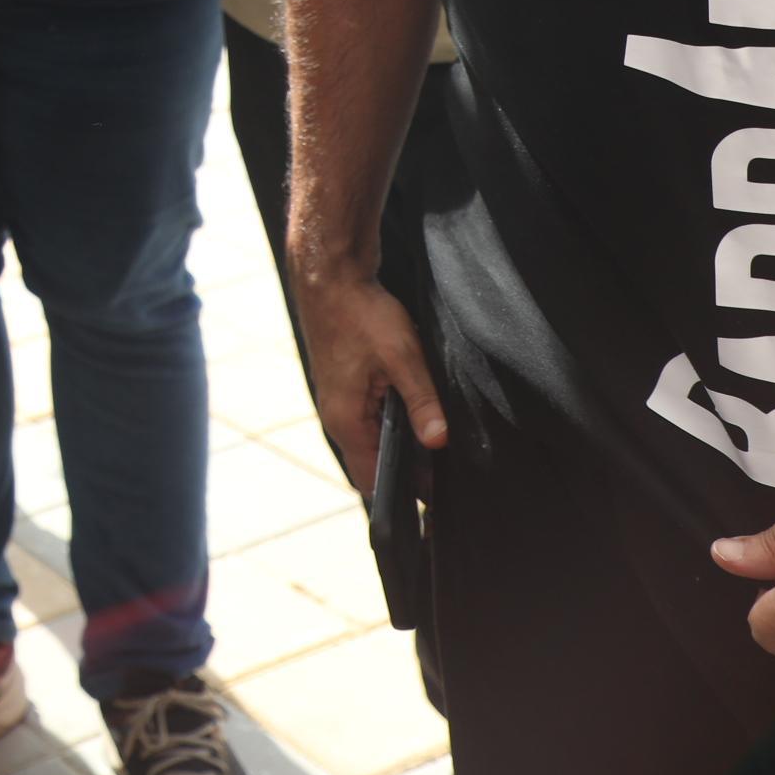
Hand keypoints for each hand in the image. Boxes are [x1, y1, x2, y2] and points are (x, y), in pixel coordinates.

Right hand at [290, 266, 447, 490]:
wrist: (330, 278)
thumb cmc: (360, 313)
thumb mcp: (402, 356)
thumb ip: (422, 401)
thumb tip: (438, 441)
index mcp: (346, 420)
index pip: (373, 479)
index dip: (404, 492)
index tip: (438, 495)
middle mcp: (337, 417)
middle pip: (372, 464)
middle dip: (405, 471)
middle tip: (444, 471)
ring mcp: (338, 402)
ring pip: (371, 441)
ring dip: (398, 445)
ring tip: (433, 441)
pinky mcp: (344, 388)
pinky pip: (367, 421)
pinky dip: (390, 425)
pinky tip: (414, 412)